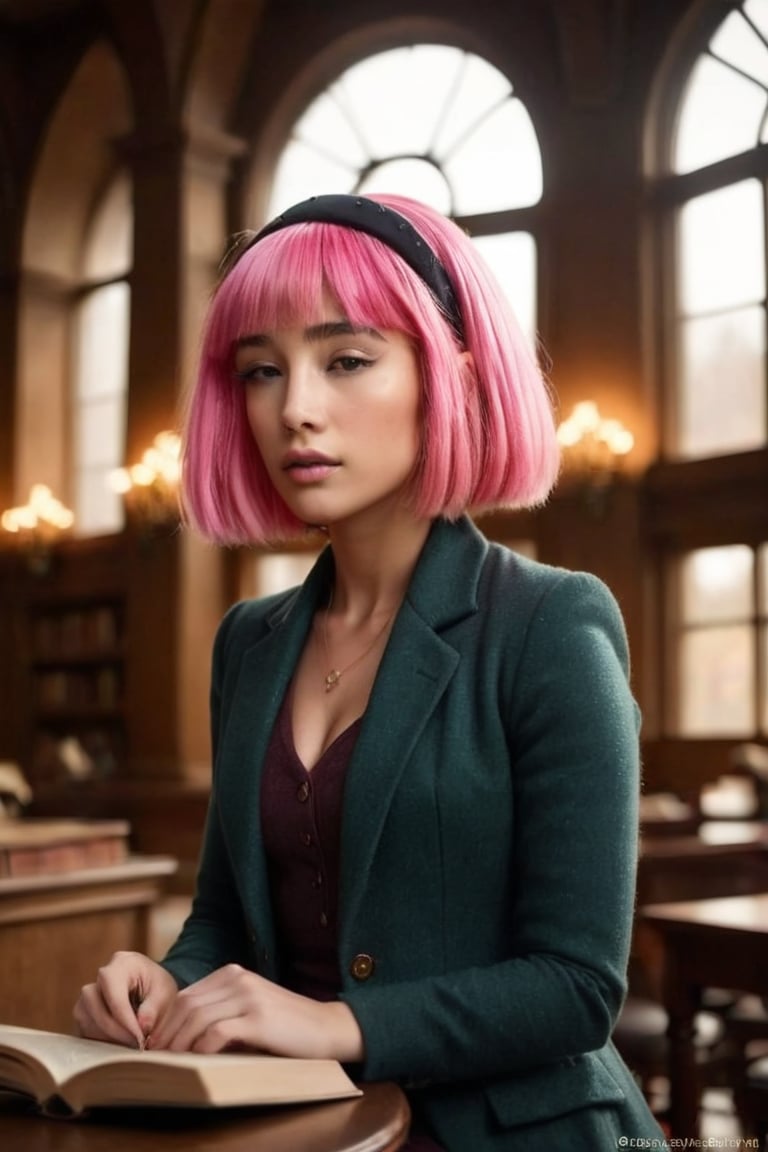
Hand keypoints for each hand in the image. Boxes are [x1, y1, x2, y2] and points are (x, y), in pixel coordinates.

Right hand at [73, 950, 177, 1048]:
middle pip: (93, 1004)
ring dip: (106, 1037)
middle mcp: (100, 976)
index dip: (125, 1019)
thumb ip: (154, 1009)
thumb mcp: (165, 993)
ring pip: (85, 1018)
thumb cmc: (158, 986)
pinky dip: (100, 1040)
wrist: (152, 986)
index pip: (114, 993)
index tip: (139, 1038)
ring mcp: (88, 994)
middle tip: (134, 1044)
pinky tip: (119, 1045)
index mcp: (121, 964)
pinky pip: (83, 1028)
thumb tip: (142, 1027)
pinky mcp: (84, 1011)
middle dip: (114, 1029)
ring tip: (129, 1045)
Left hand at [147, 964, 363, 1061]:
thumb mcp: (248, 1008)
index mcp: (233, 973)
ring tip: (171, 1062)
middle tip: (155, 1057)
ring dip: (179, 1042)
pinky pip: (218, 1032)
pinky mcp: (259, 1018)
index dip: (166, 1021)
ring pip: (198, 1017)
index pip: (187, 996)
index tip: (155, 1044)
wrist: (325, 1027)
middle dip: (167, 1033)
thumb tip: (179, 1034)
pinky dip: (201, 1047)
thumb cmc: (284, 1025)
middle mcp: (239, 979)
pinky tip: (197, 1060)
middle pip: (187, 1005)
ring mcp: (249, 996)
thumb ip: (220, 1010)